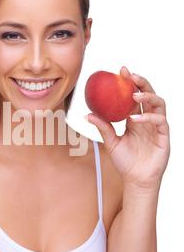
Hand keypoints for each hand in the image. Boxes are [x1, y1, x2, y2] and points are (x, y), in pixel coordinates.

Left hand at [87, 66, 169, 188]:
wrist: (136, 179)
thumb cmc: (125, 161)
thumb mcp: (111, 142)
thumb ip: (102, 127)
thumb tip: (86, 114)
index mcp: (135, 118)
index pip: (134, 96)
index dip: (130, 83)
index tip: (120, 71)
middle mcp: (147, 119)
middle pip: (149, 94)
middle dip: (141, 82)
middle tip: (130, 76)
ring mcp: (157, 127)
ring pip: (159, 103)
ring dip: (148, 96)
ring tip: (134, 94)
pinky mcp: (164, 136)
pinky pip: (160, 121)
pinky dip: (149, 117)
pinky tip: (135, 118)